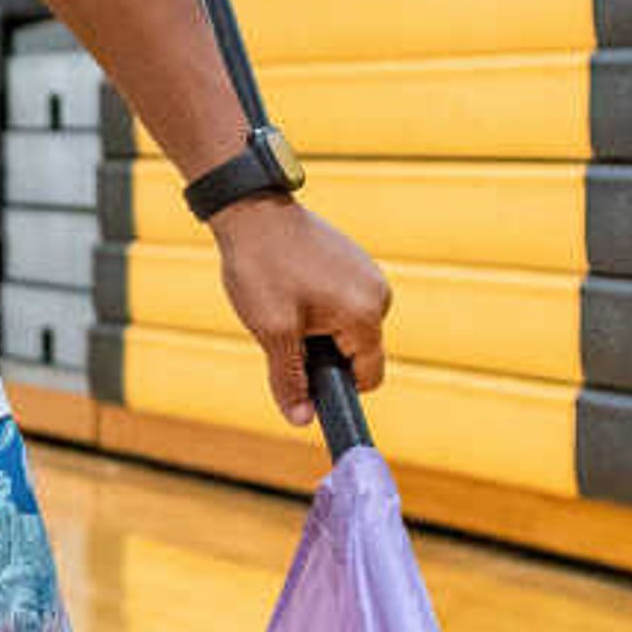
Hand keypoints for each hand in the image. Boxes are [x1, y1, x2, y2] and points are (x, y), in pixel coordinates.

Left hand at [213, 200, 391, 427]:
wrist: (252, 210)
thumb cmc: (262, 268)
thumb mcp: (272, 332)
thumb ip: (289, 380)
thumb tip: (301, 420)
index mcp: (366, 314)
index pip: (369, 375)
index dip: (337, 389)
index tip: (305, 383)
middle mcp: (379, 294)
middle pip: (358, 352)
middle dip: (323, 354)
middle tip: (283, 331)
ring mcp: (369, 274)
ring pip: (347, 328)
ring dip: (317, 331)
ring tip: (284, 304)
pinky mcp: (355, 262)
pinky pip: (343, 303)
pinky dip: (318, 307)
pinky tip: (290, 287)